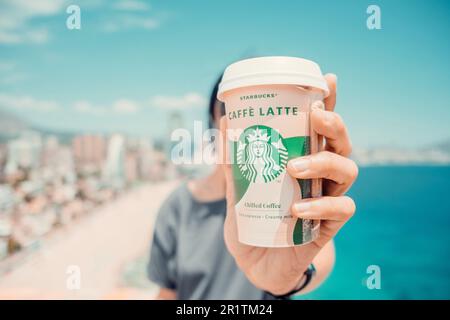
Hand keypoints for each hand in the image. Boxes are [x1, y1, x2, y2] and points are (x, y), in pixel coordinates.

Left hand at [221, 74, 357, 294]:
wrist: (255, 263)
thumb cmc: (252, 220)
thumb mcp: (237, 188)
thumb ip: (233, 160)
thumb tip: (225, 121)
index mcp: (304, 159)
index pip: (320, 127)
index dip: (329, 101)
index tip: (327, 79)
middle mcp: (321, 175)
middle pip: (342, 142)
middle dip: (334, 124)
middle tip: (316, 117)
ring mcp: (328, 198)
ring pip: (348, 170)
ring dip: (324, 162)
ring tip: (294, 167)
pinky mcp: (329, 226)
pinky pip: (340, 210)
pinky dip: (320, 206)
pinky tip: (296, 210)